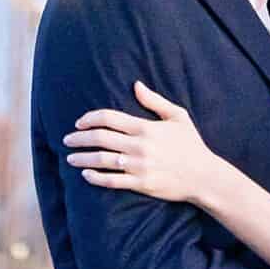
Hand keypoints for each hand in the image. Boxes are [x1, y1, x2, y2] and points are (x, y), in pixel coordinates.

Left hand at [63, 80, 229, 208]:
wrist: (203, 175)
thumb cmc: (191, 144)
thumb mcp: (178, 116)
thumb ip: (155, 101)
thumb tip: (136, 85)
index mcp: (146, 127)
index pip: (109, 118)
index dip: (90, 118)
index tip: (79, 122)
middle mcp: (139, 146)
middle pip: (100, 138)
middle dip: (79, 138)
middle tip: (66, 139)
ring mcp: (138, 166)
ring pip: (101, 160)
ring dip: (82, 158)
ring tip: (70, 157)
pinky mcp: (140, 184)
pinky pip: (111, 181)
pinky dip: (95, 177)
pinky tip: (85, 174)